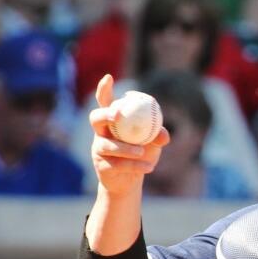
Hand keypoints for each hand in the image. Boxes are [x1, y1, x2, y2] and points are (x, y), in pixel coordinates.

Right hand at [89, 74, 168, 196]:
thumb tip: (162, 133)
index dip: (103, 90)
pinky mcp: (101, 166)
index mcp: (113, 121)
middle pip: (95, 118)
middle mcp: (101, 132)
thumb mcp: (153, 143)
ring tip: (142, 151)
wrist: (131, 181)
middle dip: (105, 114)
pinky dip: (134, 165)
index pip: (105, 102)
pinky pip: (117, 164)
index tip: (108, 77)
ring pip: (107, 145)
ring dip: (125, 147)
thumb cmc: (142, 154)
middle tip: (117, 115)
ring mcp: (99, 149)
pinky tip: (149, 167)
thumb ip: (158, 135)